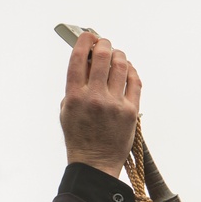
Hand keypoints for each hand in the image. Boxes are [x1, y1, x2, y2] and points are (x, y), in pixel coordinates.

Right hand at [60, 32, 141, 177]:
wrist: (94, 164)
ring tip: (115, 56)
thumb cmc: (79, 138)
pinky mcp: (130, 111)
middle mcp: (94, 98)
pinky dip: (131, 70)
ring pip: (120, 65)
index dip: (84, 42)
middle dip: (103, 44)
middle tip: (103, 44)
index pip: (78, 59)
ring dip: (118, 55)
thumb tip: (85, 64)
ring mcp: (114, 104)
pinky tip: (127, 69)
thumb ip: (73, 88)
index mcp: (74, 97)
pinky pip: (134, 80)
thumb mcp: (66, 112)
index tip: (88, 37)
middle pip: (102, 56)